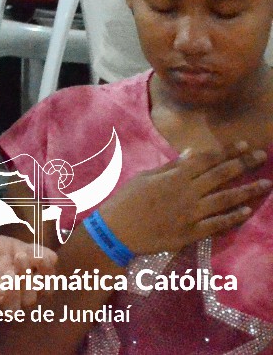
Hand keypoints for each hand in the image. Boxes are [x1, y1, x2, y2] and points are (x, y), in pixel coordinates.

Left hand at [0, 236, 56, 315]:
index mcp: (26, 283)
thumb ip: (30, 251)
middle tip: (19, 256)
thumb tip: (54, 257)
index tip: (42, 258)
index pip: (46, 286)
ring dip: (13, 290)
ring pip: (14, 309)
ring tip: (7, 273)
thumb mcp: (8, 246)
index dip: (48, 274)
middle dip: (28, 277)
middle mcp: (16, 298)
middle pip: (32, 297)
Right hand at [99, 141, 272, 255]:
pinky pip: (218, 224)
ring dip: (247, 190)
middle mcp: (187, 192)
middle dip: (243, 164)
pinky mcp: (192, 232)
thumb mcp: (145, 177)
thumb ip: (171, 167)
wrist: (118, 231)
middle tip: (261, 156)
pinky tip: (247, 211)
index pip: (205, 159)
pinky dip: (233, 217)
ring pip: (225, 199)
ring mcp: (191, 213)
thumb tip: (192, 153)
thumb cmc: (127, 200)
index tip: (243, 145)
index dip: (226, 151)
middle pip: (220, 175)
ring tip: (266, 184)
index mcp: (174, 177)